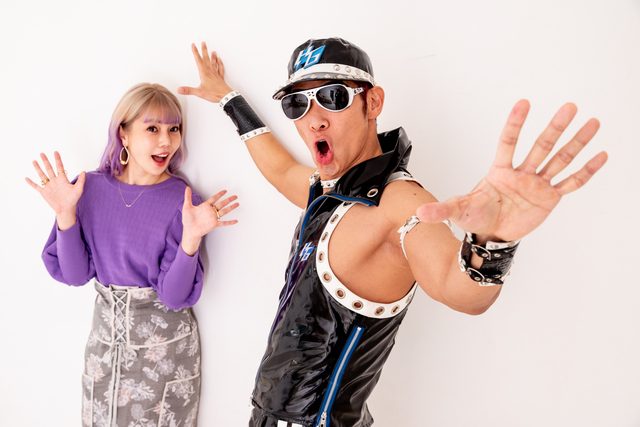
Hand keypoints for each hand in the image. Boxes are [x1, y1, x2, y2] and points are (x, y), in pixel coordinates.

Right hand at [26, 152, 85, 228]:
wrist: (66, 209)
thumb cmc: (73, 199)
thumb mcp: (78, 189)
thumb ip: (81, 181)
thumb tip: (83, 171)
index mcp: (62, 179)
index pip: (59, 167)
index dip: (57, 159)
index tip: (55, 152)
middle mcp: (54, 181)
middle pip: (49, 168)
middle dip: (45, 161)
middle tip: (42, 153)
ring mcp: (48, 186)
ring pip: (42, 175)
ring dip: (38, 168)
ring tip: (34, 161)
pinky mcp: (44, 192)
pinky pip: (36, 186)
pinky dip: (31, 183)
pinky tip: (26, 178)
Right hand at [178, 42, 232, 102]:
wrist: (226, 96)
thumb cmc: (214, 94)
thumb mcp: (199, 92)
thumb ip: (189, 90)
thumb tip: (179, 89)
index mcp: (204, 73)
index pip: (198, 60)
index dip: (195, 52)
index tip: (193, 45)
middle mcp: (210, 72)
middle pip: (206, 59)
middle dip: (204, 50)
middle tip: (203, 42)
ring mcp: (216, 74)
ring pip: (214, 62)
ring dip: (213, 56)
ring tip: (213, 50)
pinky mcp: (220, 78)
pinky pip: (220, 68)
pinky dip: (220, 63)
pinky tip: (220, 60)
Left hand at [181, 187, 238, 254]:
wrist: (189, 230)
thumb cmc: (188, 220)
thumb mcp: (187, 206)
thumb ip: (188, 196)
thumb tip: (187, 187)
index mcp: (205, 206)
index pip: (214, 198)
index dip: (220, 194)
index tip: (225, 191)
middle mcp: (210, 211)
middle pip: (222, 203)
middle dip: (229, 200)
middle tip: (235, 196)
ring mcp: (213, 218)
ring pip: (224, 211)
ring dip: (231, 208)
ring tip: (237, 204)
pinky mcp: (214, 224)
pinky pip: (224, 223)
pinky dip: (230, 222)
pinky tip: (235, 221)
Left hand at [416, 100, 607, 241]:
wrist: (491, 235)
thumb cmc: (475, 217)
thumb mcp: (457, 210)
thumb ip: (441, 209)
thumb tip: (419, 213)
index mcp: (500, 171)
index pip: (508, 142)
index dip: (516, 124)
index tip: (523, 102)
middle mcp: (521, 173)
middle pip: (541, 146)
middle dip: (556, 127)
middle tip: (570, 106)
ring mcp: (537, 184)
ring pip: (560, 160)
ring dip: (576, 142)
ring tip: (592, 122)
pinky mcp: (549, 198)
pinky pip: (570, 183)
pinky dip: (585, 171)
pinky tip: (601, 155)